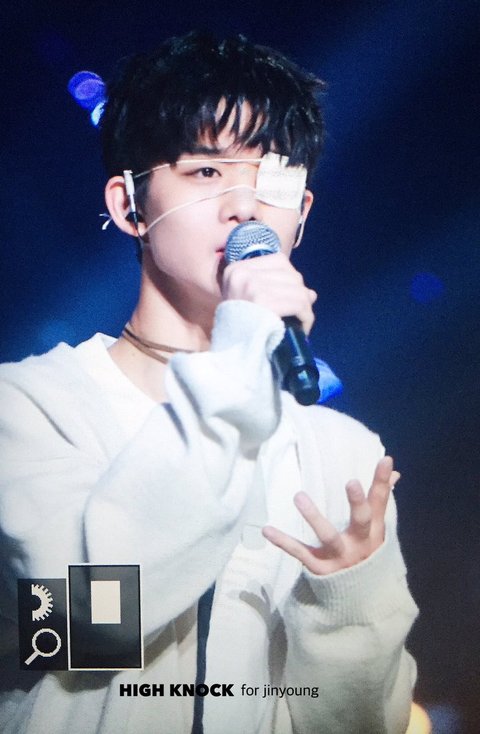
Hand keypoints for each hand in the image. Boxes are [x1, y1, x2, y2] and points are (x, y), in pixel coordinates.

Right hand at [222, 252, 316, 333]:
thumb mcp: (250, 303)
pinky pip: (299, 304)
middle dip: (301, 296)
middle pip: (293, 275)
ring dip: (306, 309)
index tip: (291, 299)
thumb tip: (311, 294)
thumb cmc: (240, 329)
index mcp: (237, 269)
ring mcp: (252, 286)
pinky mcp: (263, 301)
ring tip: (300, 324)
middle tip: (299, 316)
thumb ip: (278, 292)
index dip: (291, 280)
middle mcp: (243, 273)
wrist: (228, 354)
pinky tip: (303, 328)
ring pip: (299, 290)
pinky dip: (306, 317)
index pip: (279, 261)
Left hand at [262, 456, 399, 574]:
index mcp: (374, 531)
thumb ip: (381, 500)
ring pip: (328, 536)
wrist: (363, 601)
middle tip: (351, 482)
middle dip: (357, 503)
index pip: (380, 503)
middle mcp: (360, 543)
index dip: (382, 482)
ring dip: (313, 517)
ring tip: (298, 496)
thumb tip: (395, 473)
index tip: (385, 460)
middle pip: (361, 521)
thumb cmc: (368, 554)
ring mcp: (340, 557)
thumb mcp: (378, 530)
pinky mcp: (321, 568)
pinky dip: (284, 542)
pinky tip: (267, 529)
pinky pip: (301, 553)